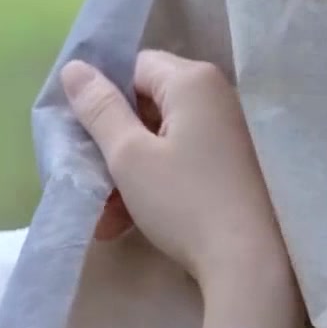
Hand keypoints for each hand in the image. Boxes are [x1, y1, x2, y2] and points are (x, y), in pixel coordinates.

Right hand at [61, 51, 303, 327]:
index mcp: (194, 80)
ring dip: (127, 175)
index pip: (134, 67)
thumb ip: (99, 109)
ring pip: (162, 139)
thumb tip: (76, 68)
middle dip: (111, 146)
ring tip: (105, 219)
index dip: (102, 97)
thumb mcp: (130, 156)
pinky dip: (155, 184)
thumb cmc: (185, 200)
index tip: (80, 134)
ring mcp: (231, 130)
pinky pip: (184, 160)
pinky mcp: (236, 163)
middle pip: (147, 105)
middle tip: (88, 183)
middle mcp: (218, 96)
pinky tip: (128, 224)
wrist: (250, 260)